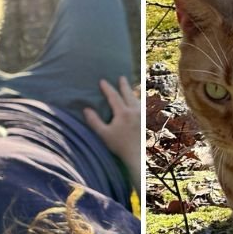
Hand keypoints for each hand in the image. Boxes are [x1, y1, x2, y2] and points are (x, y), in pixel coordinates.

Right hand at [84, 77, 140, 193]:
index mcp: (123, 112)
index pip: (114, 96)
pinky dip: (139, 101)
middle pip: (128, 94)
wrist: (137, 156)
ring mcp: (142, 115)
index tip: (102, 81)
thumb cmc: (119, 146)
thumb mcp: (103, 134)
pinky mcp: (146, 121)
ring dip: (133, 92)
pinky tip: (139, 103)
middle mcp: (134, 111)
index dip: (107, 88)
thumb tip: (86, 109)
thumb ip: (94, 121)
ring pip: (137, 99)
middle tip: (121, 77)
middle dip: (124, 85)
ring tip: (131, 88)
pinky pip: (143, 107)